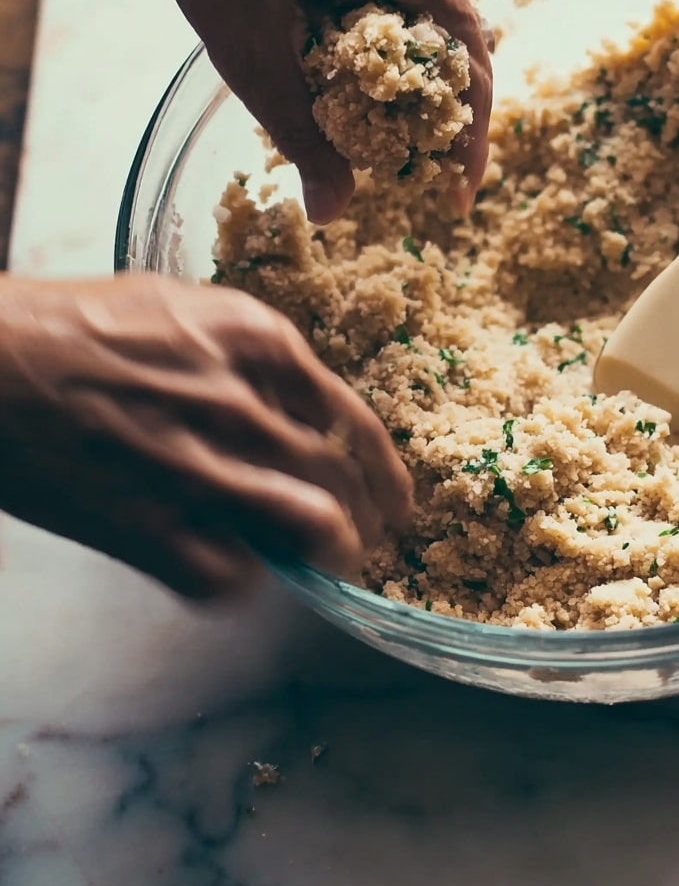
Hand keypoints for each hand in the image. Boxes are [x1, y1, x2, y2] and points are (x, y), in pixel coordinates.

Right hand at [0, 275, 411, 597]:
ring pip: (306, 529)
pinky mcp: (144, 523)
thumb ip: (246, 352)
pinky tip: (228, 568)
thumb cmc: (75, 323)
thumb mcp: (180, 306)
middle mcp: (238, 401)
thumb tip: (292, 400)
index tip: (397, 499)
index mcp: (253, 340)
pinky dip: (238, 580)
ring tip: (327, 565)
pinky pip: (225, 576)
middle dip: (366, 522)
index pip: (352, 419)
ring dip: (326, 555)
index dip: (386, 470)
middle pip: (339, 480)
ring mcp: (194, 465)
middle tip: (367, 542)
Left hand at [110, 0, 492, 220]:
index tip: (458, 187)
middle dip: (430, 89)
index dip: (470, 129)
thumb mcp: (248, 46)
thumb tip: (334, 211)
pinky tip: (346, 16)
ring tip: (367, 84)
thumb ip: (300, 131)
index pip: (469, 53)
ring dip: (406, 37)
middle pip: (451, 20)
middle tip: (403, 145)